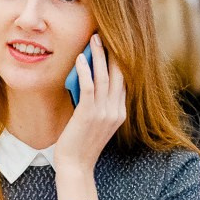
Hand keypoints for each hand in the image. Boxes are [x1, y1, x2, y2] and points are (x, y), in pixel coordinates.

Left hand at [55, 33, 126, 174]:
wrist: (76, 166)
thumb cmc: (80, 144)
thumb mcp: (94, 122)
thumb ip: (97, 104)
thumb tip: (88, 81)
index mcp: (119, 112)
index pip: (123, 81)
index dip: (120, 61)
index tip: (114, 44)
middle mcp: (116, 111)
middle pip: (119, 74)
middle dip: (113, 52)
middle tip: (106, 33)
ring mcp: (104, 112)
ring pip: (105, 77)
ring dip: (99, 56)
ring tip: (94, 39)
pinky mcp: (89, 113)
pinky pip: (89, 86)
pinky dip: (86, 70)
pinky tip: (81, 57)